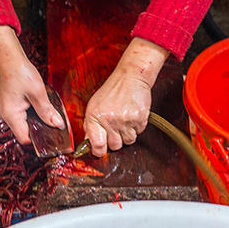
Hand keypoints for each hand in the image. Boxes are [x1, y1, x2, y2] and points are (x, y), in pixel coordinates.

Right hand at [0, 26, 64, 144]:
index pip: (25, 138)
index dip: (38, 139)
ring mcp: (5, 110)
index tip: (52, 134)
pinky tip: (36, 104)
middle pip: (24, 131)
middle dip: (39, 128)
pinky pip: (21, 115)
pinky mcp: (8, 105)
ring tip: (44, 109)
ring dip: (35, 119)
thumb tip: (57, 125)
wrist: (9, 58)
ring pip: (23, 123)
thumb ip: (47, 111)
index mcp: (11, 115)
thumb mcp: (38, 92)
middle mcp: (5, 115)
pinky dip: (30, 112)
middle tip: (52, 120)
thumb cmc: (21, 72)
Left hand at [84, 39, 169, 156]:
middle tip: (116, 129)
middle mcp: (109, 120)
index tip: (101, 150)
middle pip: (114, 146)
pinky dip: (137, 126)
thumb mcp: (94, 105)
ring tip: (125, 120)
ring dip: (127, 134)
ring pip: (128, 141)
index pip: (97, 144)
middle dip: (115, 140)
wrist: (131, 77)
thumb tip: (89, 142)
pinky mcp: (139, 118)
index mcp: (95, 117)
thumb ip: (90, 124)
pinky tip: (132, 115)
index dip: (99, 150)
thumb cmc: (112, 90)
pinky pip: (139, 132)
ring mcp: (125, 120)